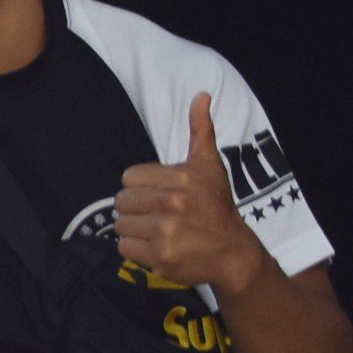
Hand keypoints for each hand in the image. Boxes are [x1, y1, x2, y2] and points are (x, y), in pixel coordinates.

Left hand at [114, 94, 266, 294]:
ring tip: (155, 230)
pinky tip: (154, 246)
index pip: (129, 177)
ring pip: (120, 225)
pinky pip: (124, 248)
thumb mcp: (209, 165)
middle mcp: (172, 203)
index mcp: (180, 178)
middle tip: (154, 215)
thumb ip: (200, 130)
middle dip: (134, 209)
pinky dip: (135, 249)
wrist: (232, 250)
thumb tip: (201, 95)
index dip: (139, 188)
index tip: (156, 195)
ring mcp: (166, 231)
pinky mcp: (159, 256)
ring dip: (133, 230)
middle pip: (121, 202)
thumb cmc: (216, 205)